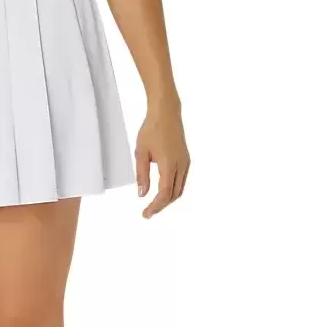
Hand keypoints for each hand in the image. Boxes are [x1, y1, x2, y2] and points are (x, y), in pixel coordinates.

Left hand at [136, 103, 189, 218]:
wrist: (166, 113)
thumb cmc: (151, 129)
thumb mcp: (141, 153)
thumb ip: (142, 175)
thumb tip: (142, 194)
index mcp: (169, 164)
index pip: (164, 193)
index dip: (156, 206)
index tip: (146, 213)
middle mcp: (181, 165)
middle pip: (174, 194)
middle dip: (161, 205)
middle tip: (148, 212)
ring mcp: (185, 162)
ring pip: (179, 189)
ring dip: (168, 199)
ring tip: (154, 204)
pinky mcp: (186, 159)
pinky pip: (181, 181)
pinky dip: (173, 191)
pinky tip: (163, 192)